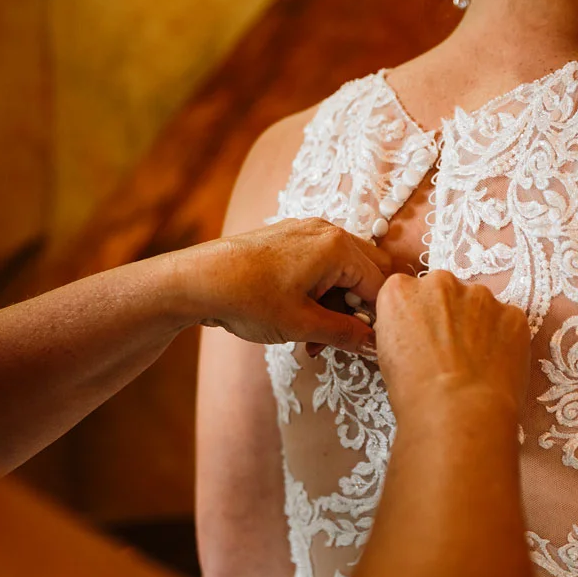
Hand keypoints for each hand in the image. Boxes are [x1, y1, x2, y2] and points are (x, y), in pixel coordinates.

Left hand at [169, 218, 391, 352]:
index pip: (380, 285)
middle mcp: (327, 231)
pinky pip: (321, 265)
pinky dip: (319, 293)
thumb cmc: (248, 298)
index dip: (378, 320)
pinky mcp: (289, 239)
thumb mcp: (303, 324)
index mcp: (338, 247)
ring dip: (336, 306)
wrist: (196, 281)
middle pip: (368, 273)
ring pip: (343, 271)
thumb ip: (346, 333)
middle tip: (342, 340)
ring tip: (314, 340)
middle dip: (358, 310)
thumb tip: (373, 343)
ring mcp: (307, 231)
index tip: (369, 345)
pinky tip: (300, 319)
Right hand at [374, 271, 530, 425]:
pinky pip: (507, 321)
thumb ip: (402, 326)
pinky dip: (504, 338)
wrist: (458, 411)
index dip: (415, 316)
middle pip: (444, 291)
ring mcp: (480, 295)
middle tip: (449, 350)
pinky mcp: (512, 313)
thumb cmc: (414, 393)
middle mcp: (439, 283)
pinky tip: (495, 366)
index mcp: (400, 291)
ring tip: (474, 362)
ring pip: (478, 304)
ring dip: (477, 324)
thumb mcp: (387, 354)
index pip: (407, 291)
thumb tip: (418, 332)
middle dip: (447, 313)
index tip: (421, 336)